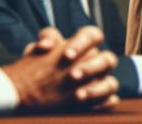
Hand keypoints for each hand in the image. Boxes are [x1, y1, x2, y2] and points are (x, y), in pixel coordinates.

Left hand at [2, 26, 119, 111]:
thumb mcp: (36, 50)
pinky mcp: (98, 101)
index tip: (66, 55)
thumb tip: (46, 45)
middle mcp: (95, 63)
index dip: (83, 44)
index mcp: (84, 46)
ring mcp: (98, 83)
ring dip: (97, 89)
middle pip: (108, 59)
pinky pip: (110, 101)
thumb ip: (46, 39)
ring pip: (111, 83)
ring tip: (78, 96)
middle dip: (91, 68)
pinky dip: (101, 103)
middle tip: (73, 76)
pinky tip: (84, 105)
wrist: (30, 94)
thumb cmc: (38, 68)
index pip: (93, 36)